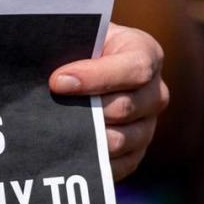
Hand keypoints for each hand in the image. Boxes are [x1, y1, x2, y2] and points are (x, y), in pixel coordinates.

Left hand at [49, 23, 168, 179]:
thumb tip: (50, 70)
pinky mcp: (134, 154)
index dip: (94, 76)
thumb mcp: (79, 38)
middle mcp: (154, 93)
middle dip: (84, 110)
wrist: (83, 75)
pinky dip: (90, 161)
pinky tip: (65, 151)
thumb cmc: (79, 51)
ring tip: (54, 132)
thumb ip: (69, 44)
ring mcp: (146, 127)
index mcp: (146, 55)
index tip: (57, 81)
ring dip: (84, 137)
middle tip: (50, 110)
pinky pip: (117, 166)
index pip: (134, 68)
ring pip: (119, 140)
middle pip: (124, 108)